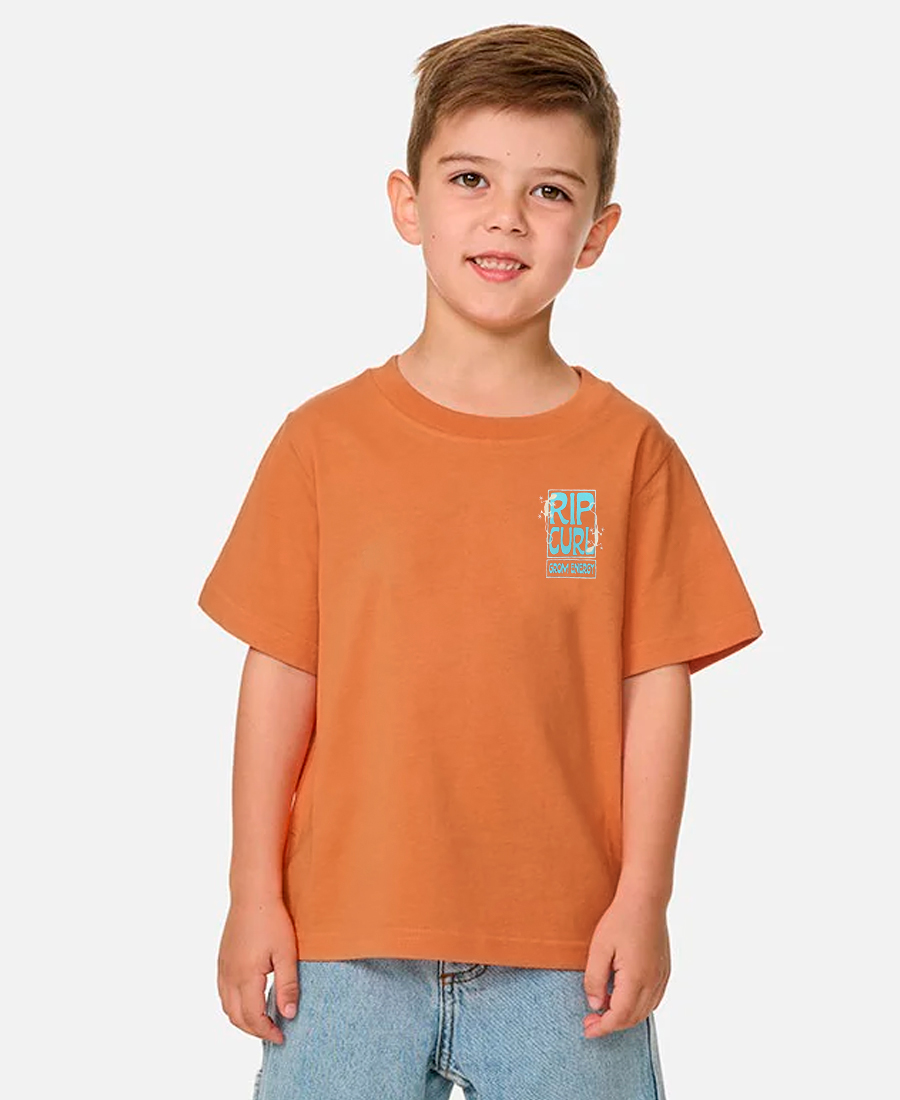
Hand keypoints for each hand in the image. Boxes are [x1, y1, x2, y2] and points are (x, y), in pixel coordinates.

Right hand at [217, 896, 299, 1043]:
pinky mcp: (222, 960)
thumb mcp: (286, 953)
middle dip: (254, 1030)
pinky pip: (223, 992)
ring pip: (227, 1006)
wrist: (252, 894)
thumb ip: (287, 985)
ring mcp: (223, 968)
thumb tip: (289, 1014)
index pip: (253, 1018)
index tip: (282, 1037)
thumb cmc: (272, 920)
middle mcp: (229, 976)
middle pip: (236, 1017)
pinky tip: (249, 1000)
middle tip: (273, 1032)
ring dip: (243, 1019)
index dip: (267, 1031)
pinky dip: (235, 1005)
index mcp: (245, 977)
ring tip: (263, 1020)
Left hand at [582, 892, 670, 1037]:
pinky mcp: (664, 971)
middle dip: (611, 1025)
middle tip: (590, 1021)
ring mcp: (662, 977)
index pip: (619, 1016)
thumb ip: (594, 979)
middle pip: (632, 1018)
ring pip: (645, 1011)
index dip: (602, 1027)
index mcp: (636, 979)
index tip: (587, 1030)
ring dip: (624, 1017)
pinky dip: (637, 1007)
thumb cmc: (620, 919)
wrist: (646, 899)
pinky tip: (622, 998)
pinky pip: (653, 1000)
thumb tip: (595, 1004)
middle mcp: (653, 982)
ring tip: (603, 1010)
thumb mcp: (599, 948)